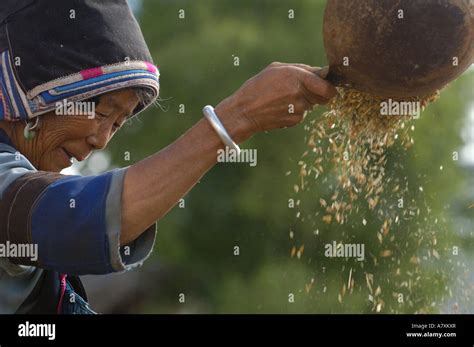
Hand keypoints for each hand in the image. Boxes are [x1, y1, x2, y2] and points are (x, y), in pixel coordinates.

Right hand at [216, 62, 335, 142]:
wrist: (244, 112)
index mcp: (298, 78)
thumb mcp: (277, 69)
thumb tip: (322, 72)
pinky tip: (280, 107)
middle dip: (318, 93)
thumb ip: (302, 69)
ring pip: (312, 105)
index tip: (327, 86)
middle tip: (303, 90)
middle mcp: (301, 94)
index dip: (330, 88)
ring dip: (304, 101)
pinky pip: (302, 114)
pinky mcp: (295, 120)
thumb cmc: (258, 87)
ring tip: (284, 98)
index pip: (328, 88)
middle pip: (323, 97)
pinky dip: (295, 110)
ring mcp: (299, 110)